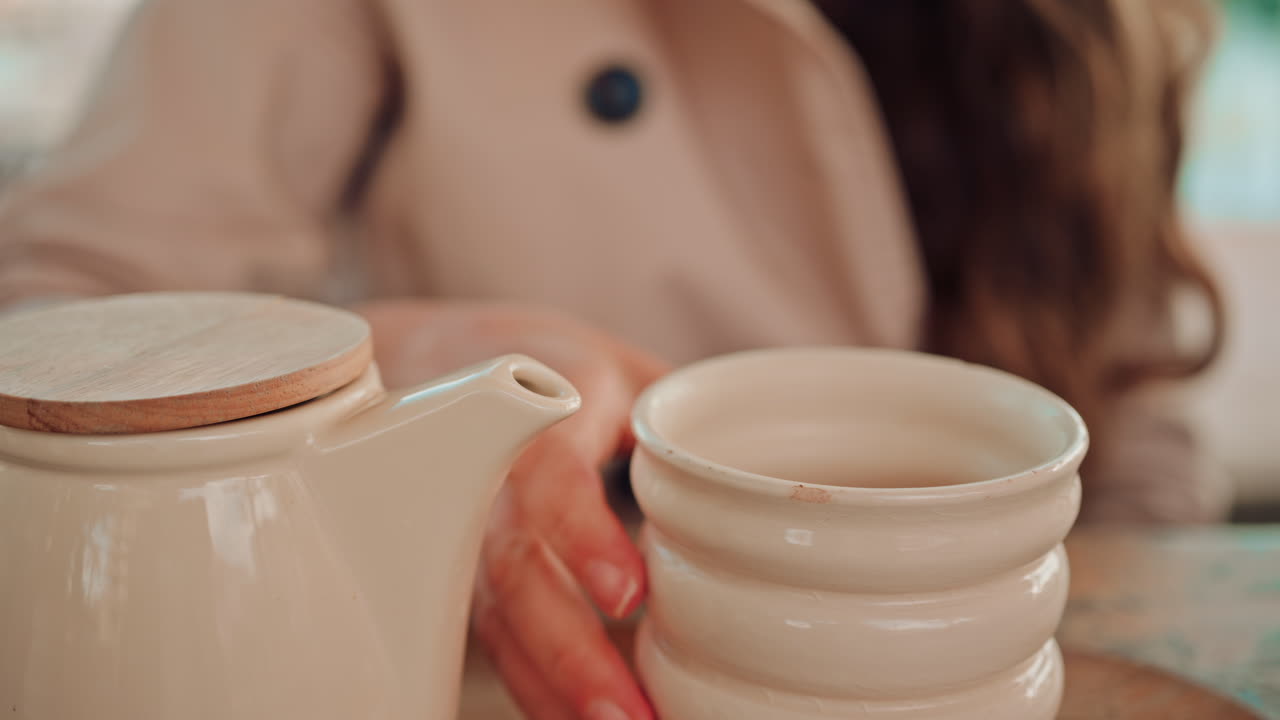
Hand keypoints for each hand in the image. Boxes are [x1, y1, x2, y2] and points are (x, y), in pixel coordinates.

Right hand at [357, 300, 666, 719]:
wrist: (446, 363)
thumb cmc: (557, 370)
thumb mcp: (628, 371)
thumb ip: (689, 424)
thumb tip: (777, 488)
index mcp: (545, 411)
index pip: (551, 474)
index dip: (583, 534)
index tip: (630, 596)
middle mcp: (493, 477)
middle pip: (515, 572)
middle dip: (569, 651)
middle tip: (629, 713)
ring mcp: (470, 534)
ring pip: (496, 621)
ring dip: (553, 689)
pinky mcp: (469, 577)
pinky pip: (497, 642)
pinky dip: (538, 691)